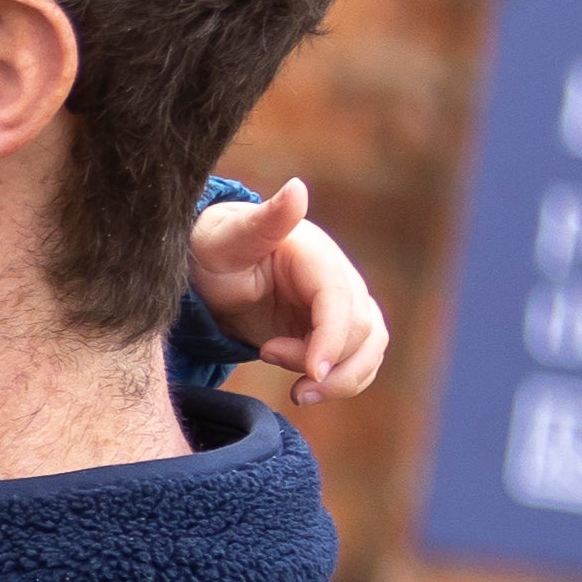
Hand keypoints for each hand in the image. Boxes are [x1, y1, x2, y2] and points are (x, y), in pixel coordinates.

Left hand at [190, 177, 389, 407]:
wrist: (212, 270)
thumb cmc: (216, 249)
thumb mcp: (228, 237)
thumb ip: (265, 219)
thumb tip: (297, 188)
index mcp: (320, 259)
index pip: (341, 304)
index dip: (332, 340)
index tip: (311, 371)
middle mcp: (341, 283)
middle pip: (361, 334)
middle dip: (324, 361)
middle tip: (267, 356)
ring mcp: (342, 310)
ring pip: (369, 352)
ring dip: (342, 380)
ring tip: (298, 393)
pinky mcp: (334, 334)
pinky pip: (357, 364)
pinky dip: (339, 383)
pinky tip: (303, 390)